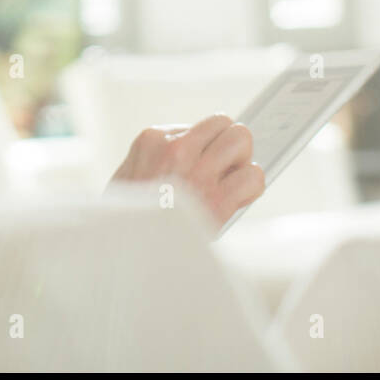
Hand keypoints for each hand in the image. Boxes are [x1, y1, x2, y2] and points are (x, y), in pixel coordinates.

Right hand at [107, 113, 264, 235]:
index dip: (203, 148)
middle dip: (227, 145)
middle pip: (224, 123)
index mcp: (152, 140)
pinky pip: (253, 176)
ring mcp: (198, 172)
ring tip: (229, 180)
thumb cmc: (126, 223)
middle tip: (221, 169)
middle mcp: (176, 149)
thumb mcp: (128, 176)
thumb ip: (157, 156)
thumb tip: (192, 145)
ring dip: (241, 161)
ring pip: (242, 139)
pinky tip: (237, 200)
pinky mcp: (218, 200)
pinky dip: (251, 188)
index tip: (197, 167)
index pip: (196, 126)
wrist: (127, 256)